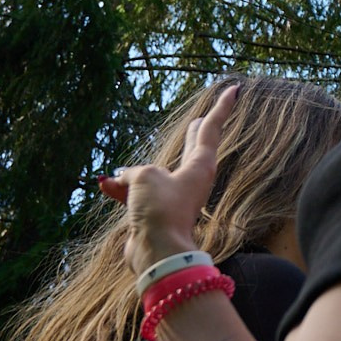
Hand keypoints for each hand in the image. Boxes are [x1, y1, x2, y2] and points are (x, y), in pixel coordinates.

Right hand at [97, 83, 237, 273]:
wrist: (156, 251)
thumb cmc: (159, 209)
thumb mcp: (144, 178)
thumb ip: (134, 173)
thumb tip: (120, 178)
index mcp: (200, 164)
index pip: (212, 127)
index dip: (222, 107)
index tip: (235, 89)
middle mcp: (191, 180)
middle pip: (195, 148)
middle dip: (196, 133)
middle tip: (201, 119)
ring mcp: (174, 197)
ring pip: (159, 174)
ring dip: (140, 170)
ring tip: (127, 164)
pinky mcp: (156, 214)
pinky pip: (138, 195)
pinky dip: (123, 190)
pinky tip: (105, 184)